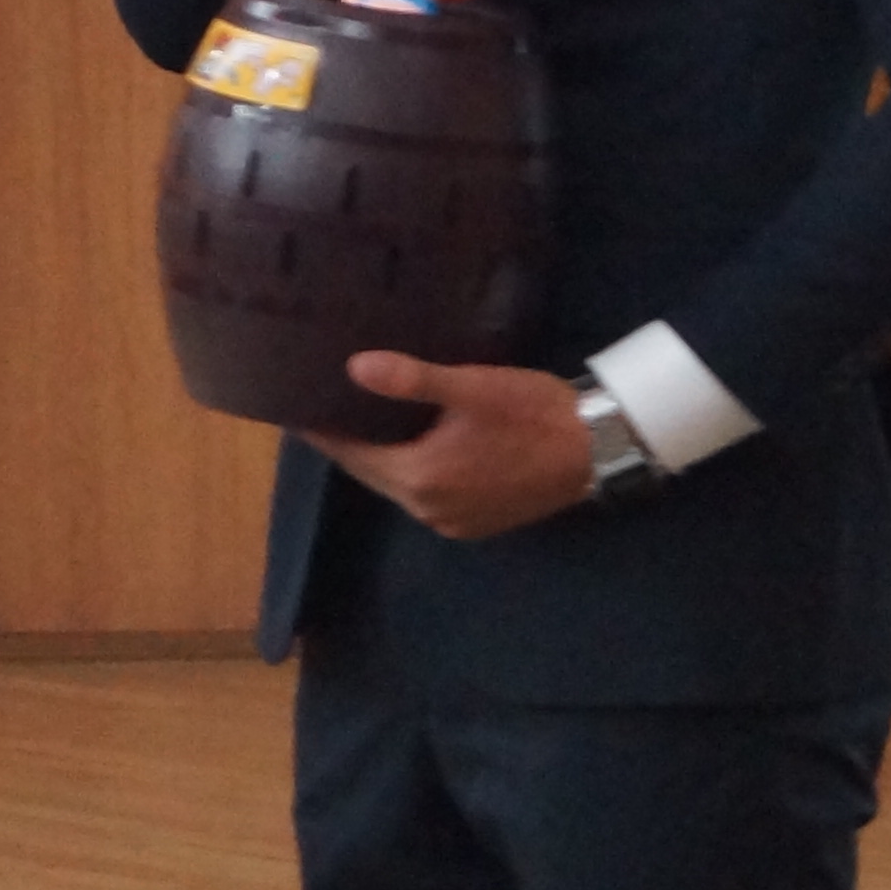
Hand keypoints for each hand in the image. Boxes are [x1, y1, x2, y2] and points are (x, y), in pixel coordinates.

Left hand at [299, 356, 595, 538]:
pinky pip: (427, 493)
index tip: (294, 405)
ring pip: (399, 483)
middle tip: (323, 402)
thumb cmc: (532, 414)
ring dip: (380, 455)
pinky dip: (411, 468)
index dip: (322, 430)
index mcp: (420, 479)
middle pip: (371, 472)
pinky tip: (412, 440)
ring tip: (362, 415)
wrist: (597, 448)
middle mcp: (428, 509)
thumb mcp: (471, 388)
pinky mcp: (475, 522)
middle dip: (348, 441)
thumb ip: (412, 380)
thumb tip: (354, 367)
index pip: (351, 454)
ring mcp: (453, 521)